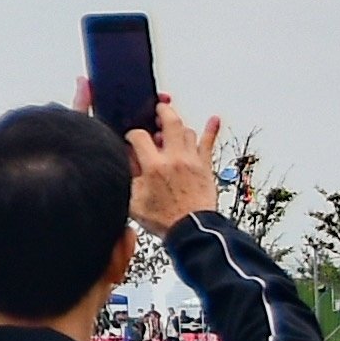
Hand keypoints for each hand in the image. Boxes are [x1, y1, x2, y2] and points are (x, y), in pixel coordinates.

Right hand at [125, 101, 224, 236]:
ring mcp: (192, 161)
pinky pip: (209, 143)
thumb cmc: (166, 220)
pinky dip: (212, 129)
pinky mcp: (205, 167)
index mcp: (154, 166)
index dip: (132, 134)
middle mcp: (174, 159)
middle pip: (169, 121)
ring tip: (173, 125)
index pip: (139, 136)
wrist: (192, 231)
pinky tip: (214, 120)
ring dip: (179, 126)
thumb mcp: (133, 201)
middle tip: (157, 109)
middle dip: (161, 111)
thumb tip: (125, 162)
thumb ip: (127, 178)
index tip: (131, 138)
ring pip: (187, 131)